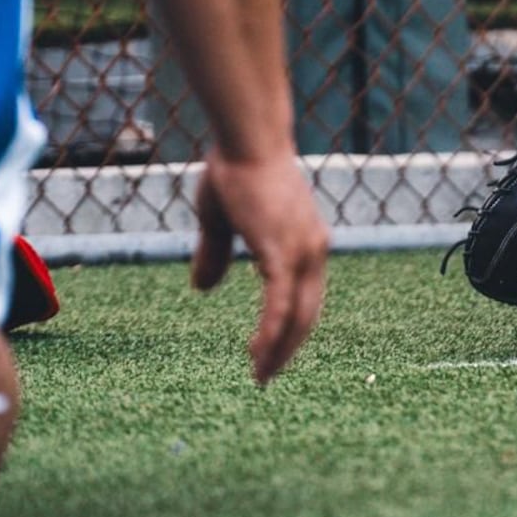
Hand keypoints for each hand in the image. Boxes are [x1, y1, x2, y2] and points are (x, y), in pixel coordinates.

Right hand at [190, 149, 328, 383]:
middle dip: (287, 349)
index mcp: (305, 242)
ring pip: (297, 315)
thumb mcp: (222, 220)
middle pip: (306, 314)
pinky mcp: (283, 250)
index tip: (272, 355)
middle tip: (266, 377)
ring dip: (279, 349)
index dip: (290, 328)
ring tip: (261, 375)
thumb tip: (203, 288)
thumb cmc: (235, 171)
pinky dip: (272, 332)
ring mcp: (303, 250)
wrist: (246, 139)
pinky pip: (280, 303)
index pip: (305, 298)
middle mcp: (314, 250)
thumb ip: (216, 254)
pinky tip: (259, 354)